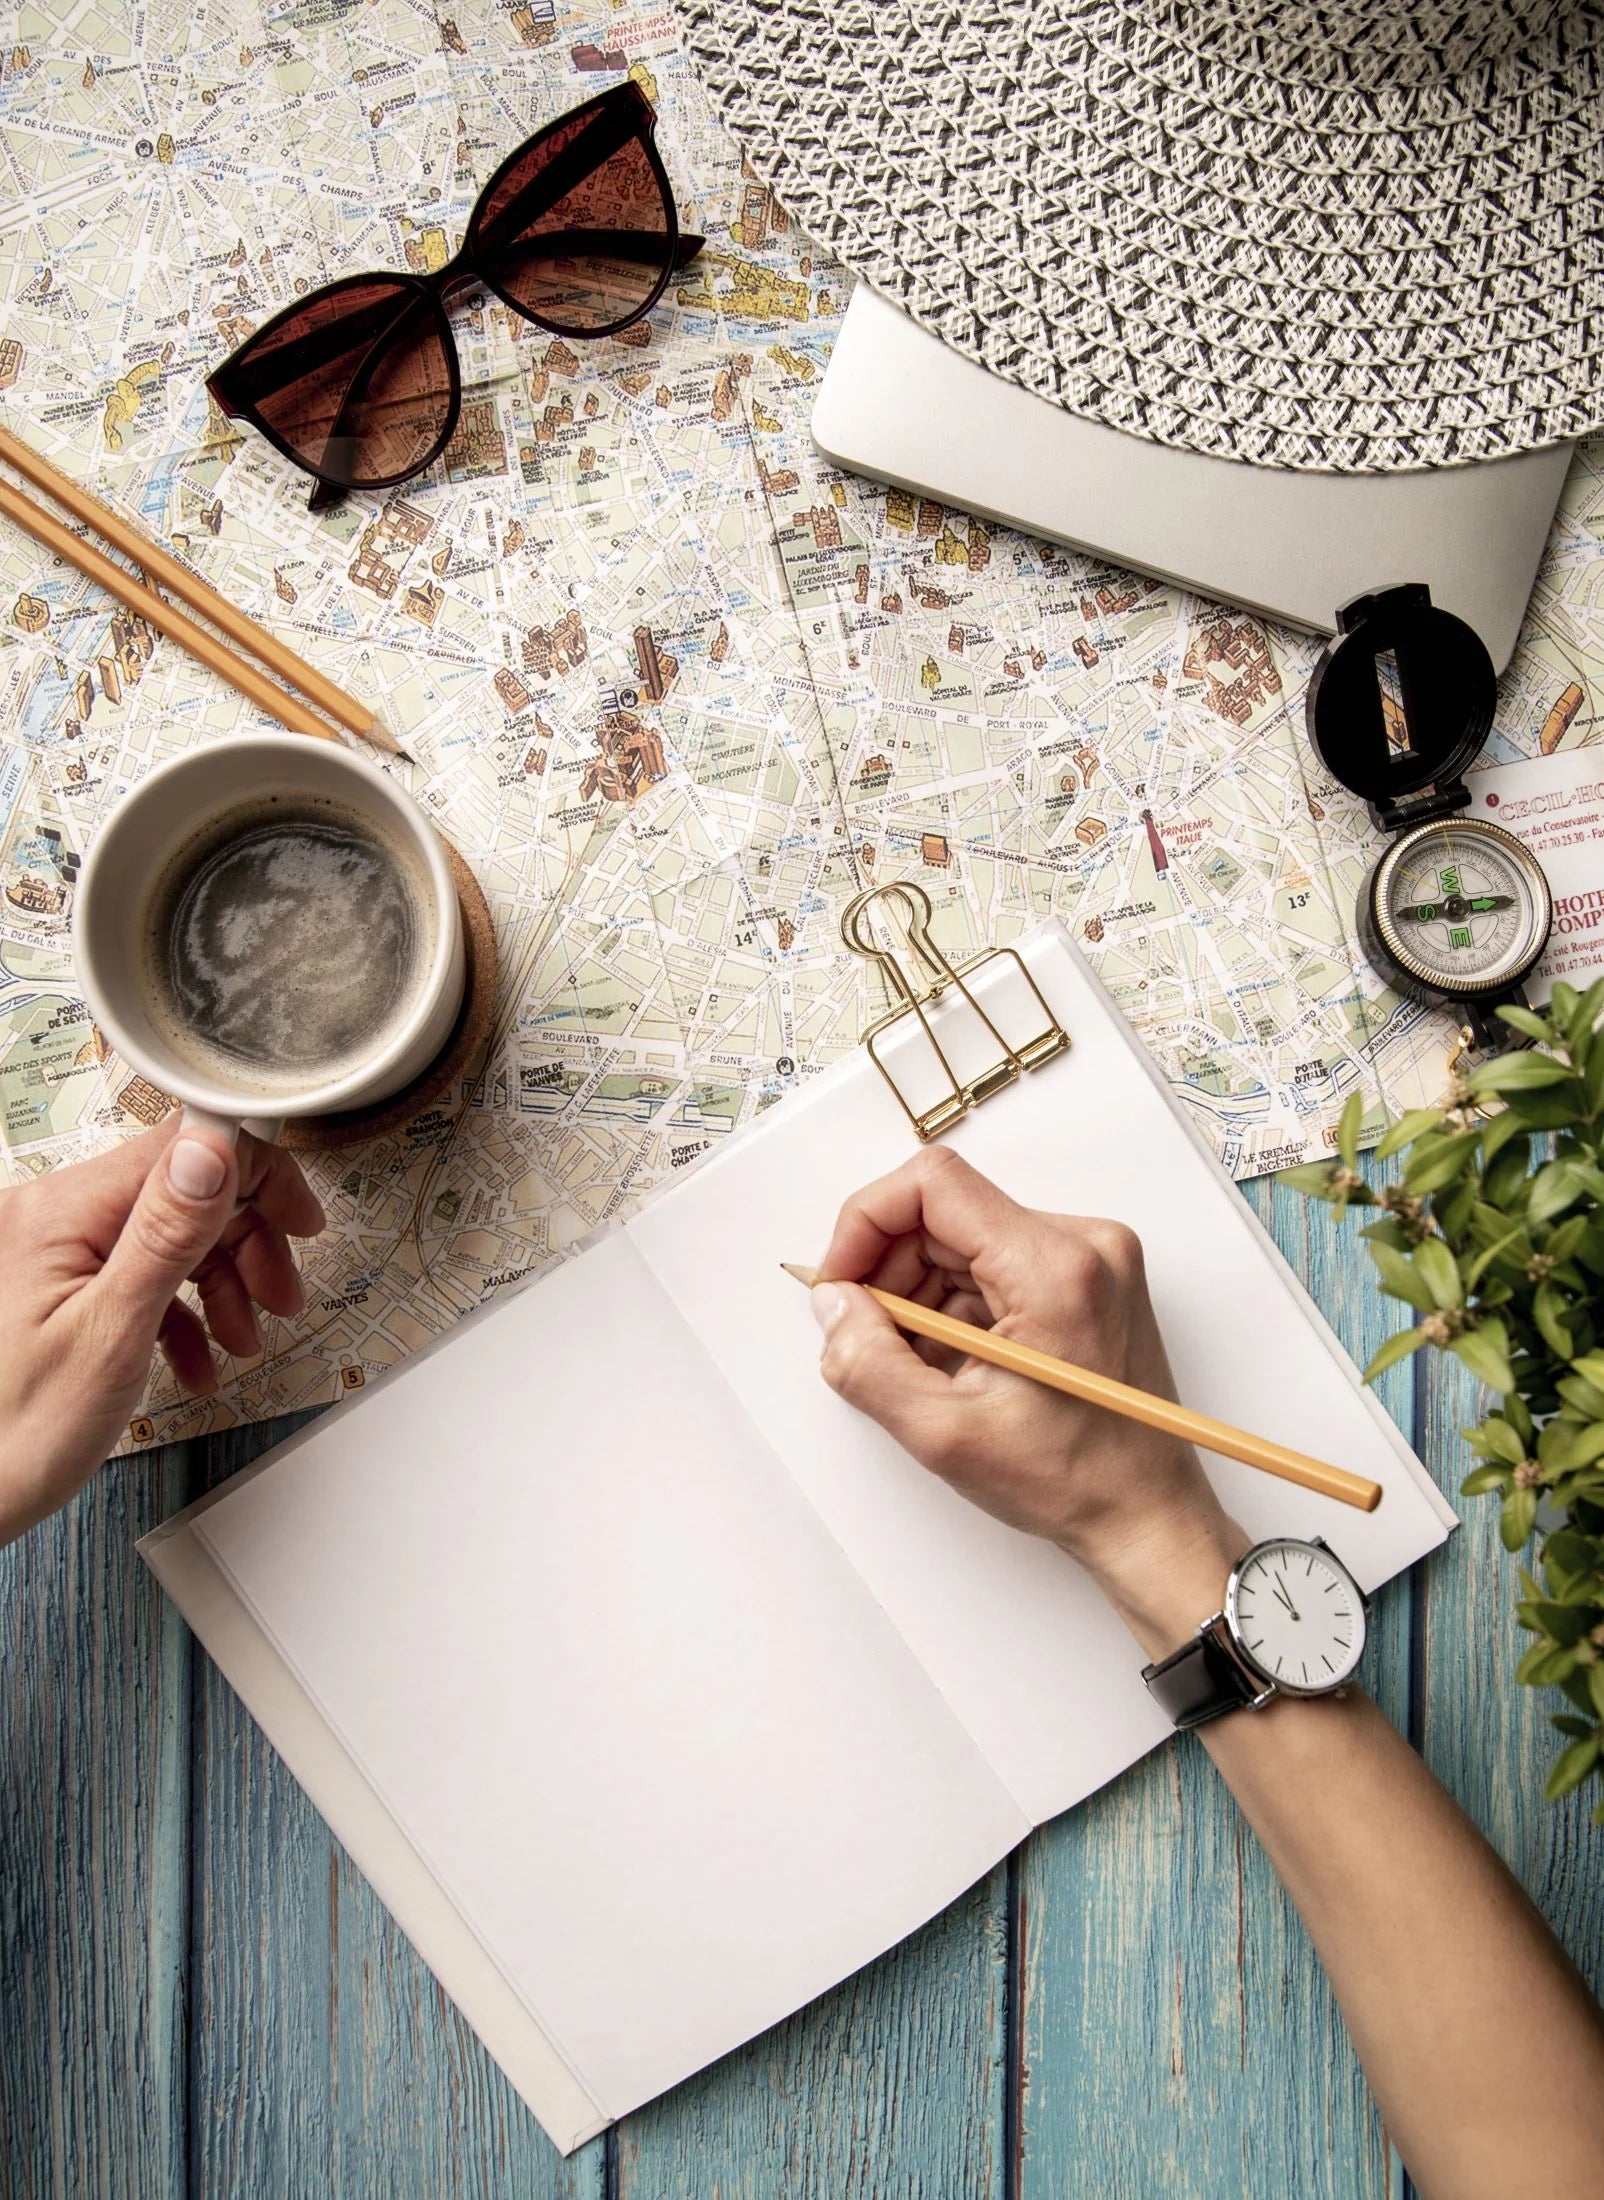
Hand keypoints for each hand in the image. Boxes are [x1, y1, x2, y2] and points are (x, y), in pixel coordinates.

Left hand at [0, 1119, 324, 1545]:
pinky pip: (140, 1275)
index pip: (181, 1148)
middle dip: (245, 1243)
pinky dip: (182, 1312)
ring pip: (169, 1237)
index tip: (297, 1217)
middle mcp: (51, 1216)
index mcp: (58, 1212)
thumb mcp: (112, 1334)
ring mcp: (54, 1251)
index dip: (254, 1176)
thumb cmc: (15, 1434)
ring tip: (242, 1338)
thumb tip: (213, 1148)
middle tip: (279, 1294)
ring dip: (221, 1283)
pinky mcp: (59, 1284)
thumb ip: (165, 1234)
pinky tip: (197, 1357)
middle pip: (183, 1194)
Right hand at [812, 1147, 1245, 1655]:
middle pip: (945, 1213)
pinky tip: (948, 1360)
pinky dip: (954, 1304)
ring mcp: (1091, 1257)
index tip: (841, 1279)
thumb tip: (831, 1305)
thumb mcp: (945, 1434)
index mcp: (1055, 1269)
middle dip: (888, 1269)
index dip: (866, 1222)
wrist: (1148, 1514)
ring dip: (919, 1292)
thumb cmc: (1075, 1480)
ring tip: (913, 1362)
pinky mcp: (1088, 1276)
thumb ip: (868, 1363)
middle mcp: (1084, 1244)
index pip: (935, 1185)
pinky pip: (993, 1262)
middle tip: (866, 1336)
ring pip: (964, 1238)